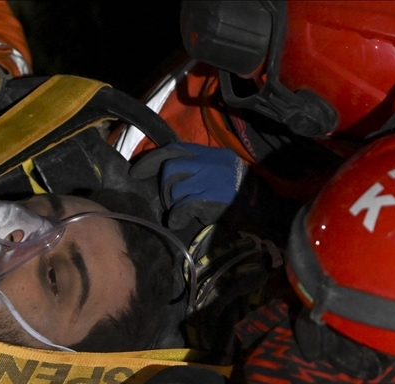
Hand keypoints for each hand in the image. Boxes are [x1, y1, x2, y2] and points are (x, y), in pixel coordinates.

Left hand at [129, 142, 245, 229]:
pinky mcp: (211, 198)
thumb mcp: (213, 167)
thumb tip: (163, 173)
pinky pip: (184, 206)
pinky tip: (178, 221)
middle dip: (164, 189)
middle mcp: (206, 163)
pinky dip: (177, 216)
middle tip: (170, 201)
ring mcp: (209, 179)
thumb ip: (191, 166)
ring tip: (180, 211)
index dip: (150, 160)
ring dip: (172, 203)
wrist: (258, 199)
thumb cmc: (232, 187)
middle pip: (169, 170)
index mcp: (204, 153)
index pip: (172, 150)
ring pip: (175, 189)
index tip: (136, 172)